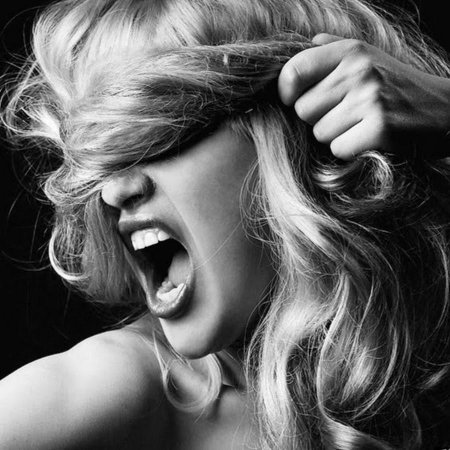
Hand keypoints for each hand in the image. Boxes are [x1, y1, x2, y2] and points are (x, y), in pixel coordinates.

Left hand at [278, 34, 449, 159]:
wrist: (445, 110)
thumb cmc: (399, 86)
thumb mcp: (371, 56)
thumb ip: (336, 49)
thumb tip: (309, 43)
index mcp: (351, 51)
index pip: (294, 71)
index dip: (286, 92)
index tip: (292, 99)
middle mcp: (359, 71)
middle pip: (303, 109)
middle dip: (317, 118)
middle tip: (343, 115)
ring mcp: (370, 99)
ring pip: (319, 132)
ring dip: (334, 135)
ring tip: (359, 125)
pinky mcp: (379, 129)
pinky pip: (337, 149)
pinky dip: (348, 150)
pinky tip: (367, 139)